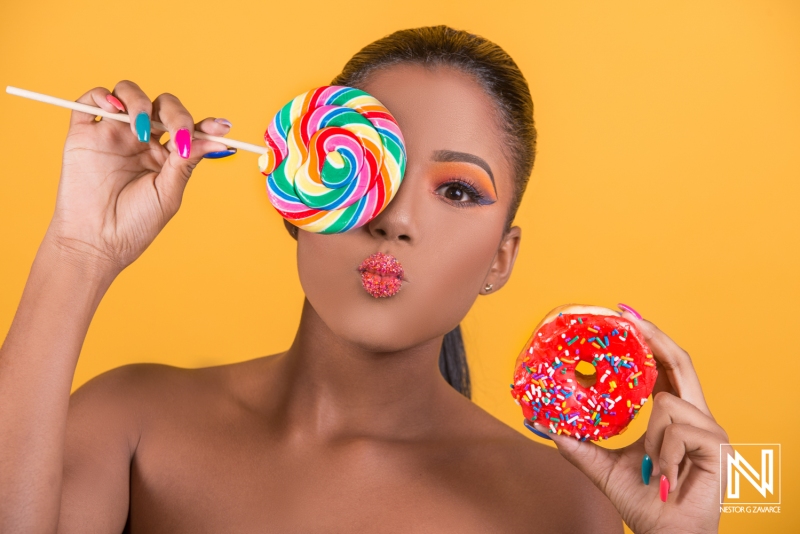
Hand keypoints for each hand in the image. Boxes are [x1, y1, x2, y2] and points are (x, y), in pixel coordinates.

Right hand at [45, 80, 231, 274]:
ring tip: (142, 131)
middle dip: (176, 113)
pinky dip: (102, 95)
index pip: (187, 128)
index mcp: (165, 155)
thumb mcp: (168, 193)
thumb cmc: (135, 224)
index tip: (222, 127)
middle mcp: (141, 139)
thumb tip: (216, 141)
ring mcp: (113, 134)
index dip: (205, 124)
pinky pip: (91, 100)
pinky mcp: (84, 133)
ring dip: (140, 103)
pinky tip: (114, 108)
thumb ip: (187, 163)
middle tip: (178, 134)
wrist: (97, 242)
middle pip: (161, 105)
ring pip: (128, 93)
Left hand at [534, 306, 728, 533]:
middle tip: (627, 316)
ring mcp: (710, 428)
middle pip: (680, 360)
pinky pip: (676, 430)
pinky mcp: (718, 444)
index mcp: (672, 413)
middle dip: (653, 335)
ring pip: (665, 402)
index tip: (624, 314)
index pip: (663, 365)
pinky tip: (666, 475)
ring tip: (653, 467)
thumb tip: (544, 426)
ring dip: (650, 438)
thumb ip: (578, 444)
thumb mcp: (602, 466)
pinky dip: (662, 454)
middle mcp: (695, 414)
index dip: (648, 337)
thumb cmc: (643, 501)